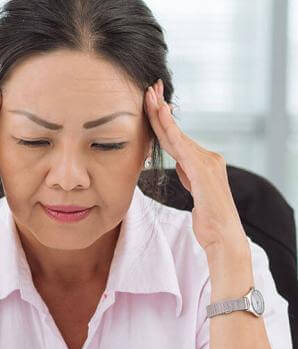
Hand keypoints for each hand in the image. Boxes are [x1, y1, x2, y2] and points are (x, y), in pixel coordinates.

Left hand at [144, 79, 247, 256]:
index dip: (162, 120)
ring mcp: (207, 162)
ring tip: (149, 96)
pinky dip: (169, 130)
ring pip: (176, 135)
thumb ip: (188, 174)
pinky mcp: (202, 171)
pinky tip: (159, 116)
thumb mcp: (194, 191)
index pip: (176, 137)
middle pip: (175, 131)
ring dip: (161, 114)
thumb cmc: (209, 219)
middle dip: (161, 108)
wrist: (223, 237)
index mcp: (203, 161)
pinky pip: (180, 147)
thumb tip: (180, 163)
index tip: (151, 102)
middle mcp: (207, 157)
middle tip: (149, 87)